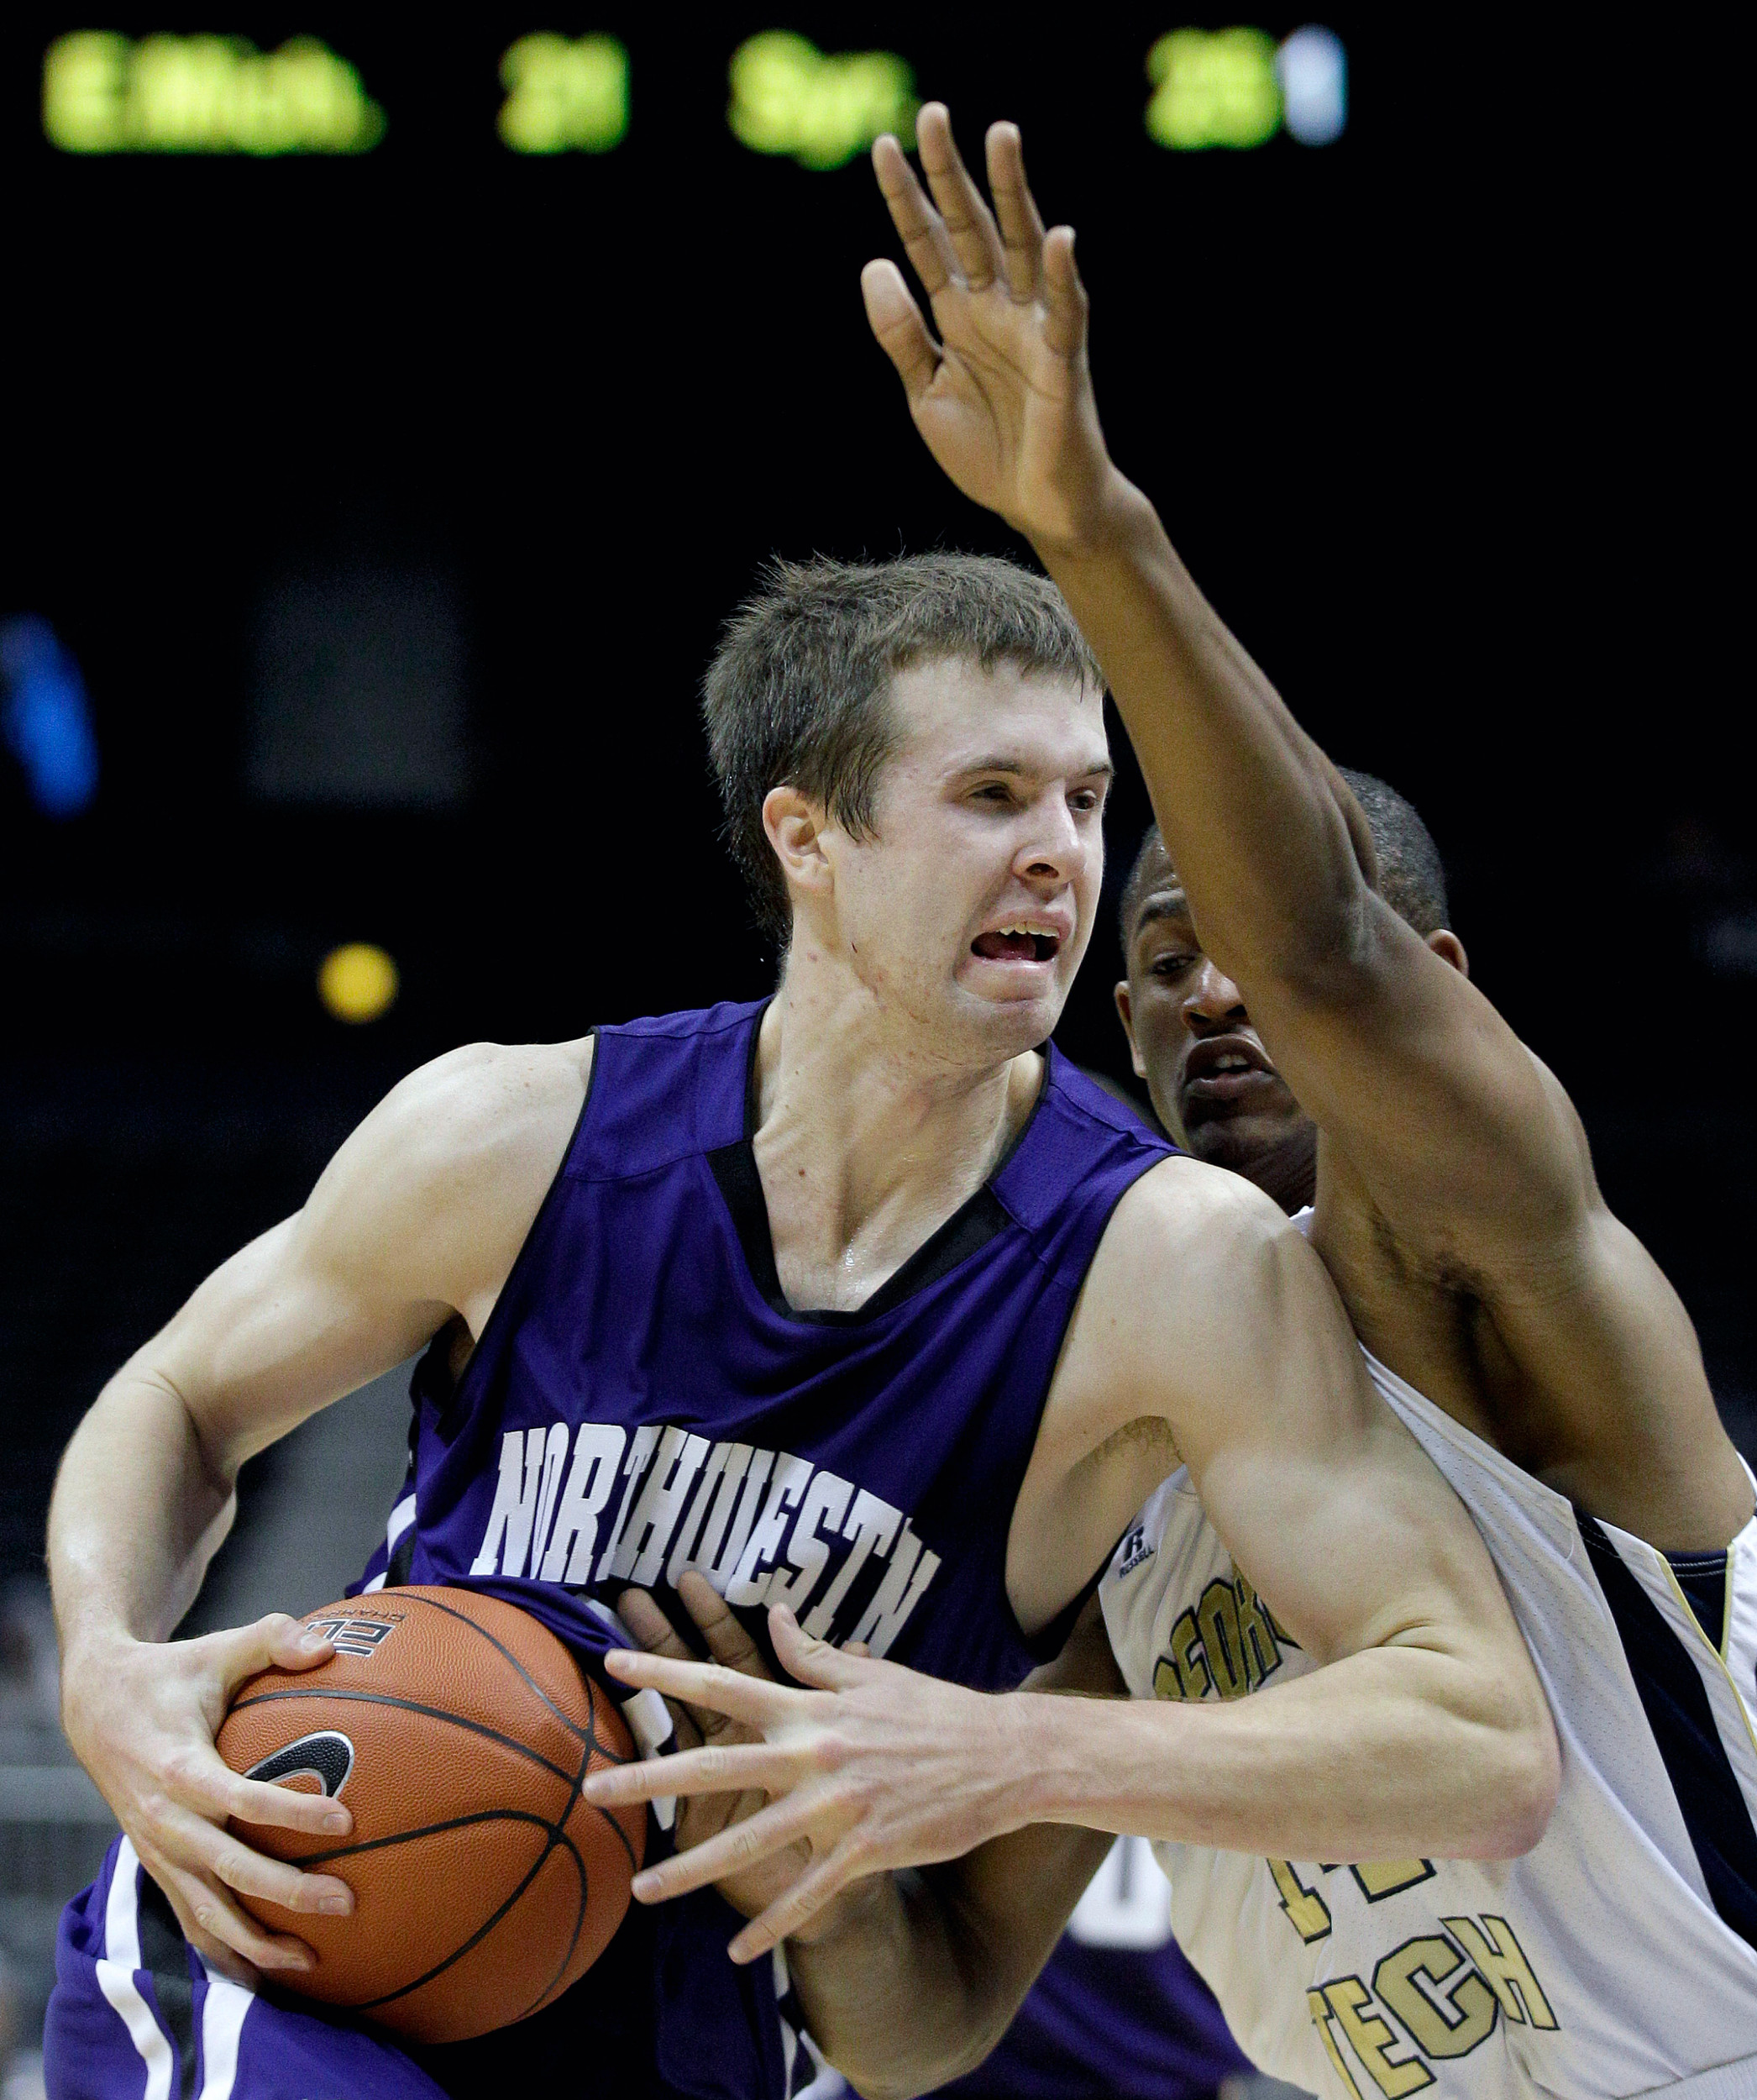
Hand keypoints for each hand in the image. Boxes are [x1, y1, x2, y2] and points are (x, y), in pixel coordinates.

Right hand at [60, 1614, 355, 1982]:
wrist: (95, 1707)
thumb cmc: (170, 1674)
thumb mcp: (216, 1648)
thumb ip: (273, 1638)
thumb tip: (329, 1645)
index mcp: (179, 1768)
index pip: (240, 1799)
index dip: (291, 1814)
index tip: (345, 1822)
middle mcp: (164, 1821)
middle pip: (228, 1870)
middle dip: (287, 1893)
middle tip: (346, 1902)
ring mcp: (157, 1851)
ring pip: (205, 1913)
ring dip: (256, 1942)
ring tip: (313, 1960)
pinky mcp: (155, 1866)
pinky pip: (188, 1920)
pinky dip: (223, 1952)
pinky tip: (264, 1976)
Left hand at [584, 1603, 1033, 1962]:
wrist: (1003, 1755)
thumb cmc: (934, 1711)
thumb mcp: (873, 1675)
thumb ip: (813, 1655)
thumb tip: (773, 1617)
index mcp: (811, 1706)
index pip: (723, 1680)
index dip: (666, 1671)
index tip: (613, 1662)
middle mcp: (814, 1751)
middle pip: (716, 1763)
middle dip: (649, 1778)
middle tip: (591, 1790)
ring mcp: (838, 1804)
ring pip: (750, 1841)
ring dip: (691, 1869)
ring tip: (641, 1891)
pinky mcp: (865, 1849)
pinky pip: (808, 1894)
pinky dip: (772, 1925)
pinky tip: (736, 1952)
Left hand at [863, 104, 1121, 549]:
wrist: (1035, 508)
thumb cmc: (987, 451)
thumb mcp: (925, 393)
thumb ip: (900, 334)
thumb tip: (874, 263)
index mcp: (958, 316)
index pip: (926, 244)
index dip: (904, 198)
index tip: (881, 146)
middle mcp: (995, 308)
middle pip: (970, 228)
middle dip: (951, 174)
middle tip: (931, 113)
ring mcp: (1032, 327)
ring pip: (1021, 248)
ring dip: (1013, 193)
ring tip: (1001, 136)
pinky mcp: (1064, 359)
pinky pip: (1066, 310)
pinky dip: (1062, 275)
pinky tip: (1057, 235)